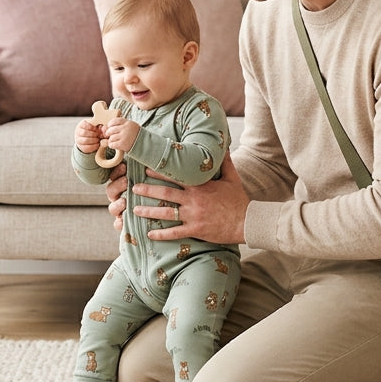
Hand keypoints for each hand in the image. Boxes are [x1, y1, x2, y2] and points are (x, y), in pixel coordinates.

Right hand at [74, 119, 101, 154]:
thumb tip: (103, 128)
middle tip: (98, 135)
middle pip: (84, 133)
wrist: (89, 138)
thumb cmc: (93, 131)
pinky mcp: (81, 147)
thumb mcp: (96, 126)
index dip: (91, 127)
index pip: (84, 124)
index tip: (96, 128)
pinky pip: (86, 147)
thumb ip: (100, 126)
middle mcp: (78, 132)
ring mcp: (78, 140)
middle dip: (93, 134)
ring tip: (98, 139)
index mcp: (81, 125)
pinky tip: (97, 144)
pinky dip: (93, 146)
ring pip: (85, 140)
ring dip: (93, 140)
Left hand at [103, 116, 138, 152]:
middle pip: (110, 129)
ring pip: (111, 138)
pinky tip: (116, 145)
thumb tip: (103, 128)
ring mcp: (124, 136)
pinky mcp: (122, 144)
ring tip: (116, 141)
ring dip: (111, 140)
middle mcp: (125, 128)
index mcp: (127, 122)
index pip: (114, 121)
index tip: (110, 127)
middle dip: (109, 133)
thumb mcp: (129, 126)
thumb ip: (118, 125)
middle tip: (111, 135)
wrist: (144, 143)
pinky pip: (112, 144)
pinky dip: (112, 145)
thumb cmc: (134, 134)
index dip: (110, 124)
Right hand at [105, 164, 173, 228]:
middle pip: (111, 191)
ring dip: (117, 204)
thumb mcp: (155, 179)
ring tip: (125, 201)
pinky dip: (120, 223)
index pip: (115, 176)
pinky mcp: (126, 223)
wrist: (169, 213)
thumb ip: (148, 170)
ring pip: (112, 207)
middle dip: (117, 185)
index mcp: (124, 184)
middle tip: (126, 181)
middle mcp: (120, 196)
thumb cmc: (160, 190)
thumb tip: (149, 152)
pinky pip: (118, 224)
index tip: (124, 166)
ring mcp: (121, 210)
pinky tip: (124, 222)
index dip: (117, 171)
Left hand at [133, 156, 247, 244]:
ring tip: (134, 209)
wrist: (246, 221)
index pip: (175, 176)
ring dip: (148, 211)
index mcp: (200, 186)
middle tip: (133, 187)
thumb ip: (225, 162)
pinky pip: (174, 233)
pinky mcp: (195, 230)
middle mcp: (193, 200)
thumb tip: (223, 146)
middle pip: (165, 193)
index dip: (159, 172)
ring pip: (165, 213)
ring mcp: (193, 216)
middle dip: (147, 190)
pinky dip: (161, 234)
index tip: (146, 168)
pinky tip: (149, 234)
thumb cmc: (239, 200)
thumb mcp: (232, 178)